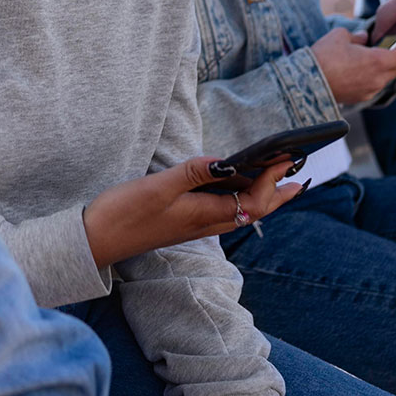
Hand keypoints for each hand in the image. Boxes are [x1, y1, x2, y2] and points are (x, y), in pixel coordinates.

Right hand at [83, 157, 304, 267]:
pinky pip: (222, 208)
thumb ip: (193, 173)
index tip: (287, 156)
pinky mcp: (183, 220)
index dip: (273, 179)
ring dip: (262, 194)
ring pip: (239, 209)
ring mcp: (195, 224)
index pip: (253, 199)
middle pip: (254, 209)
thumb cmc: (124, 214)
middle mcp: (206, 223)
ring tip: (279, 180)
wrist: (95, 240)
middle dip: (278, 192)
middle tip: (300, 174)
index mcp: (206, 216)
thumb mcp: (158, 187)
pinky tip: (234, 186)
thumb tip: (227, 161)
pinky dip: (238, 196)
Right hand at [310, 28, 395, 103]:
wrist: (307, 82)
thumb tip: (364, 37)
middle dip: (392, 60)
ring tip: (362, 62)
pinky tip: (353, 73)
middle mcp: (379, 78)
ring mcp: (370, 90)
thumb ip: (357, 36)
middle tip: (379, 51)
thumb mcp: (340, 35)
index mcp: (379, 61)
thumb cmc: (324, 56)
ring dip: (379, 71)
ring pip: (384, 79)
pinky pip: (372, 87)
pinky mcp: (360, 98)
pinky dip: (368, 80)